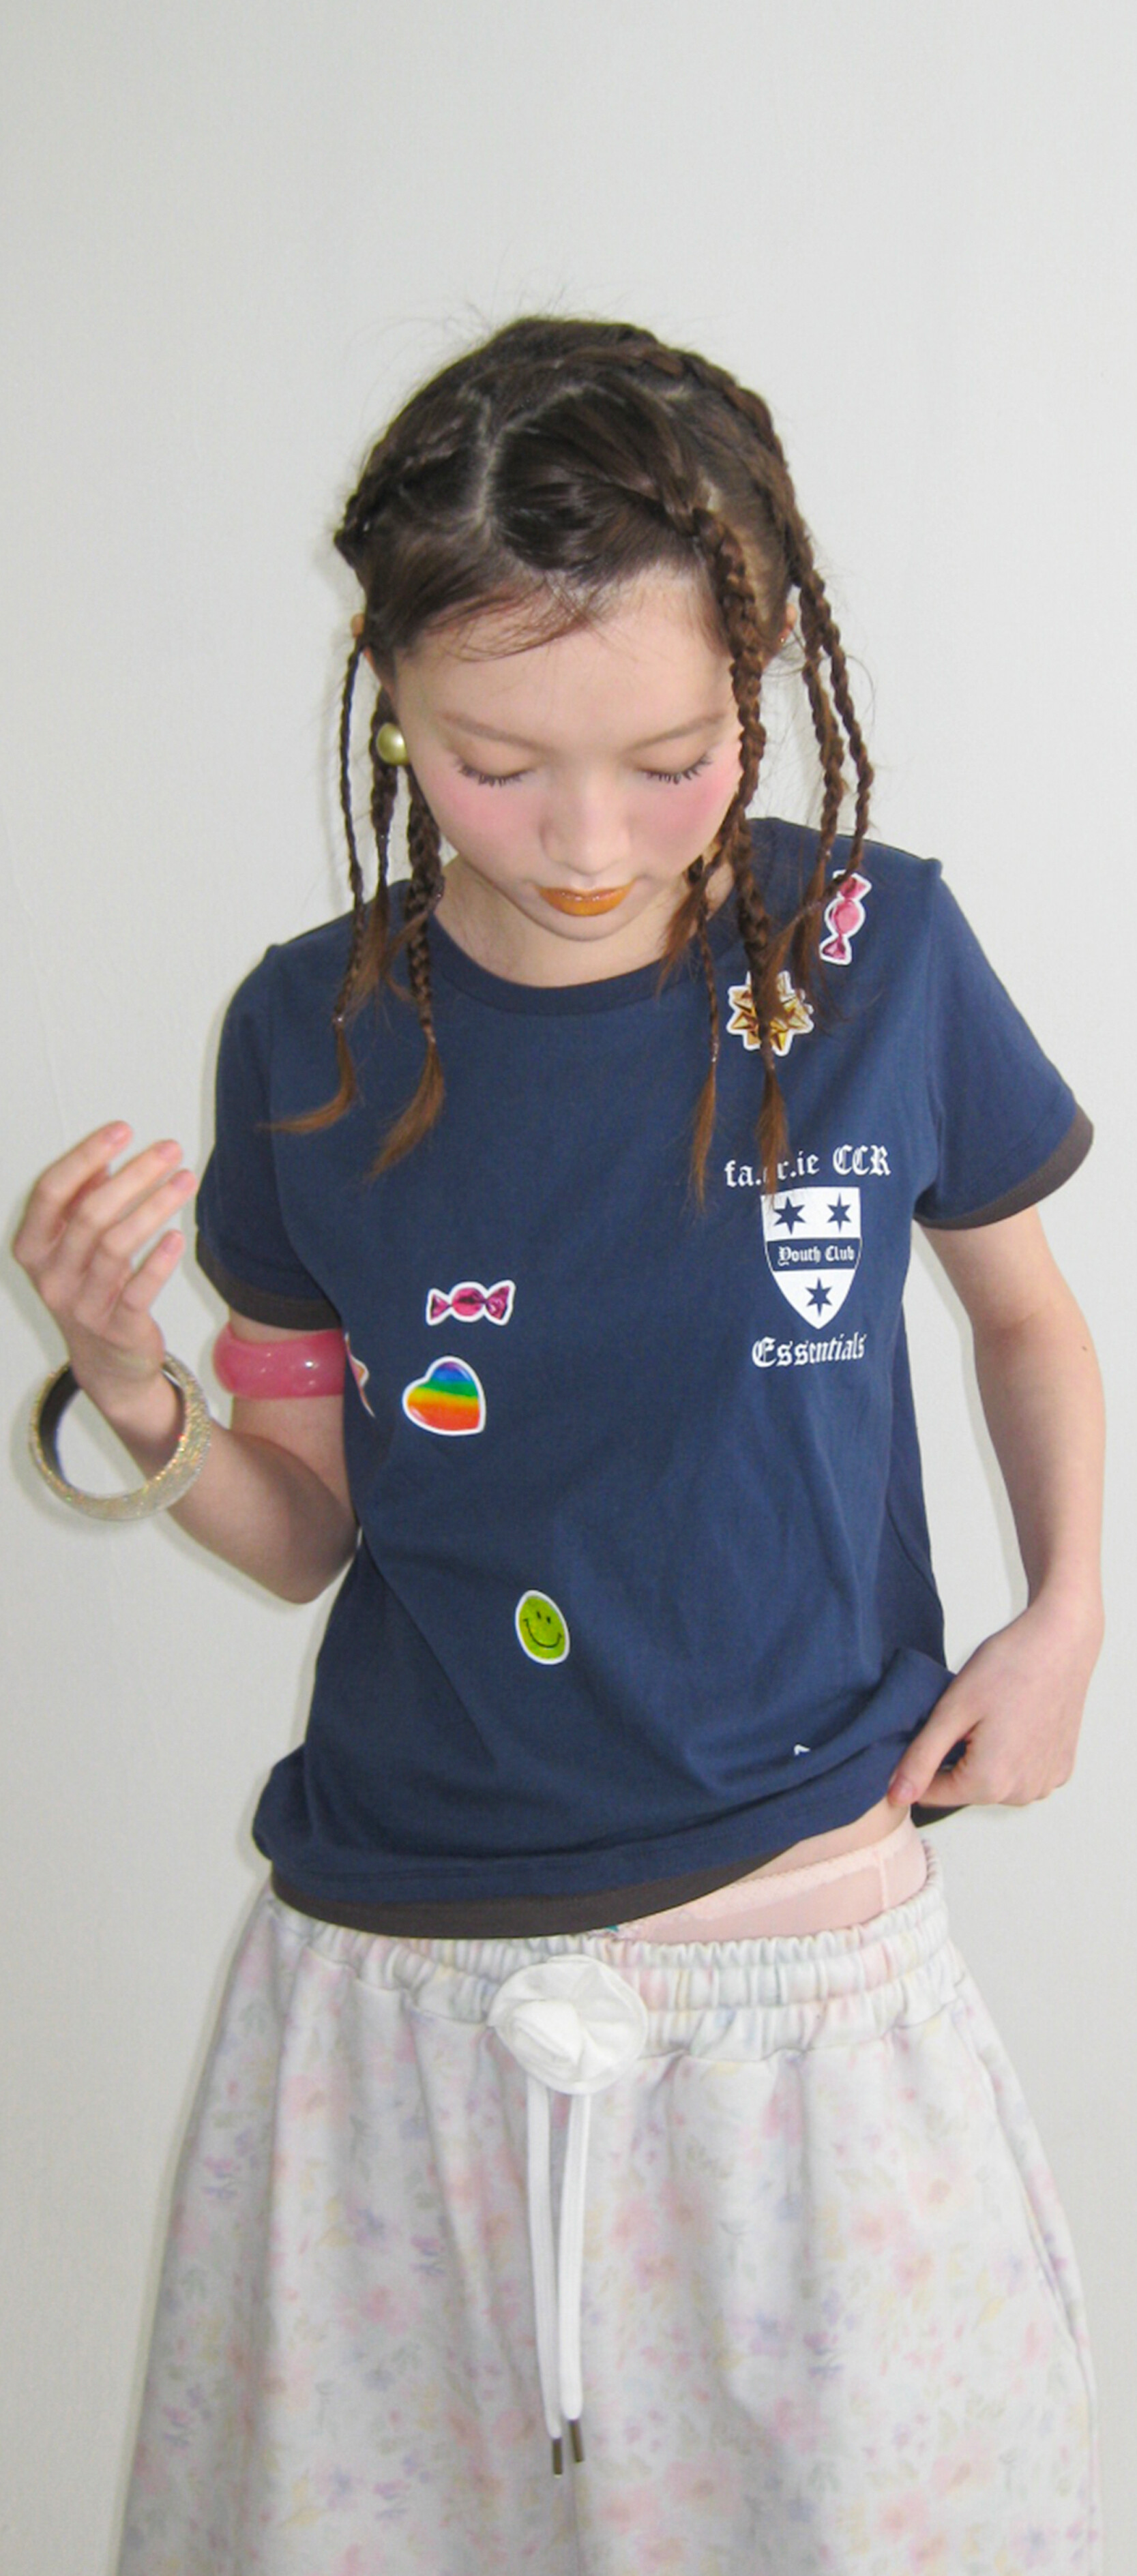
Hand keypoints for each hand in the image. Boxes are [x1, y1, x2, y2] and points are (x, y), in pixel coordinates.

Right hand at [12, 1122, 196, 1419]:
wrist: (105, 1365)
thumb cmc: (90, 1291)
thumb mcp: (74, 1246)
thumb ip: (81, 1202)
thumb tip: (102, 1157)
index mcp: (33, 1248)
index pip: (51, 1192)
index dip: (85, 1156)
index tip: (121, 1129)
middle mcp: (51, 1276)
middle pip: (90, 1214)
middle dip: (133, 1175)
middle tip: (168, 1150)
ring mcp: (82, 1305)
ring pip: (116, 1246)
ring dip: (154, 1207)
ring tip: (185, 1180)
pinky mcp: (117, 1329)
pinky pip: (137, 1290)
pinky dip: (158, 1261)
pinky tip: (176, 1235)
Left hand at [887, 1589, 1103, 1810]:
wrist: (1062, 1640)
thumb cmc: (1007, 1666)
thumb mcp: (952, 1710)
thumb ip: (921, 1758)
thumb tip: (896, 1797)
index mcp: (990, 1783)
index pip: (932, 1792)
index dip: (920, 1761)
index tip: (931, 1728)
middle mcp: (1022, 1793)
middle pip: (965, 1788)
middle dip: (955, 1758)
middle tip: (966, 1715)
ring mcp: (1045, 1783)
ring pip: (994, 1783)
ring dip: (984, 1759)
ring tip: (992, 1716)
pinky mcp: (1061, 1769)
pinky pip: (1022, 1774)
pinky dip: (1012, 1755)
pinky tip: (1015, 1722)